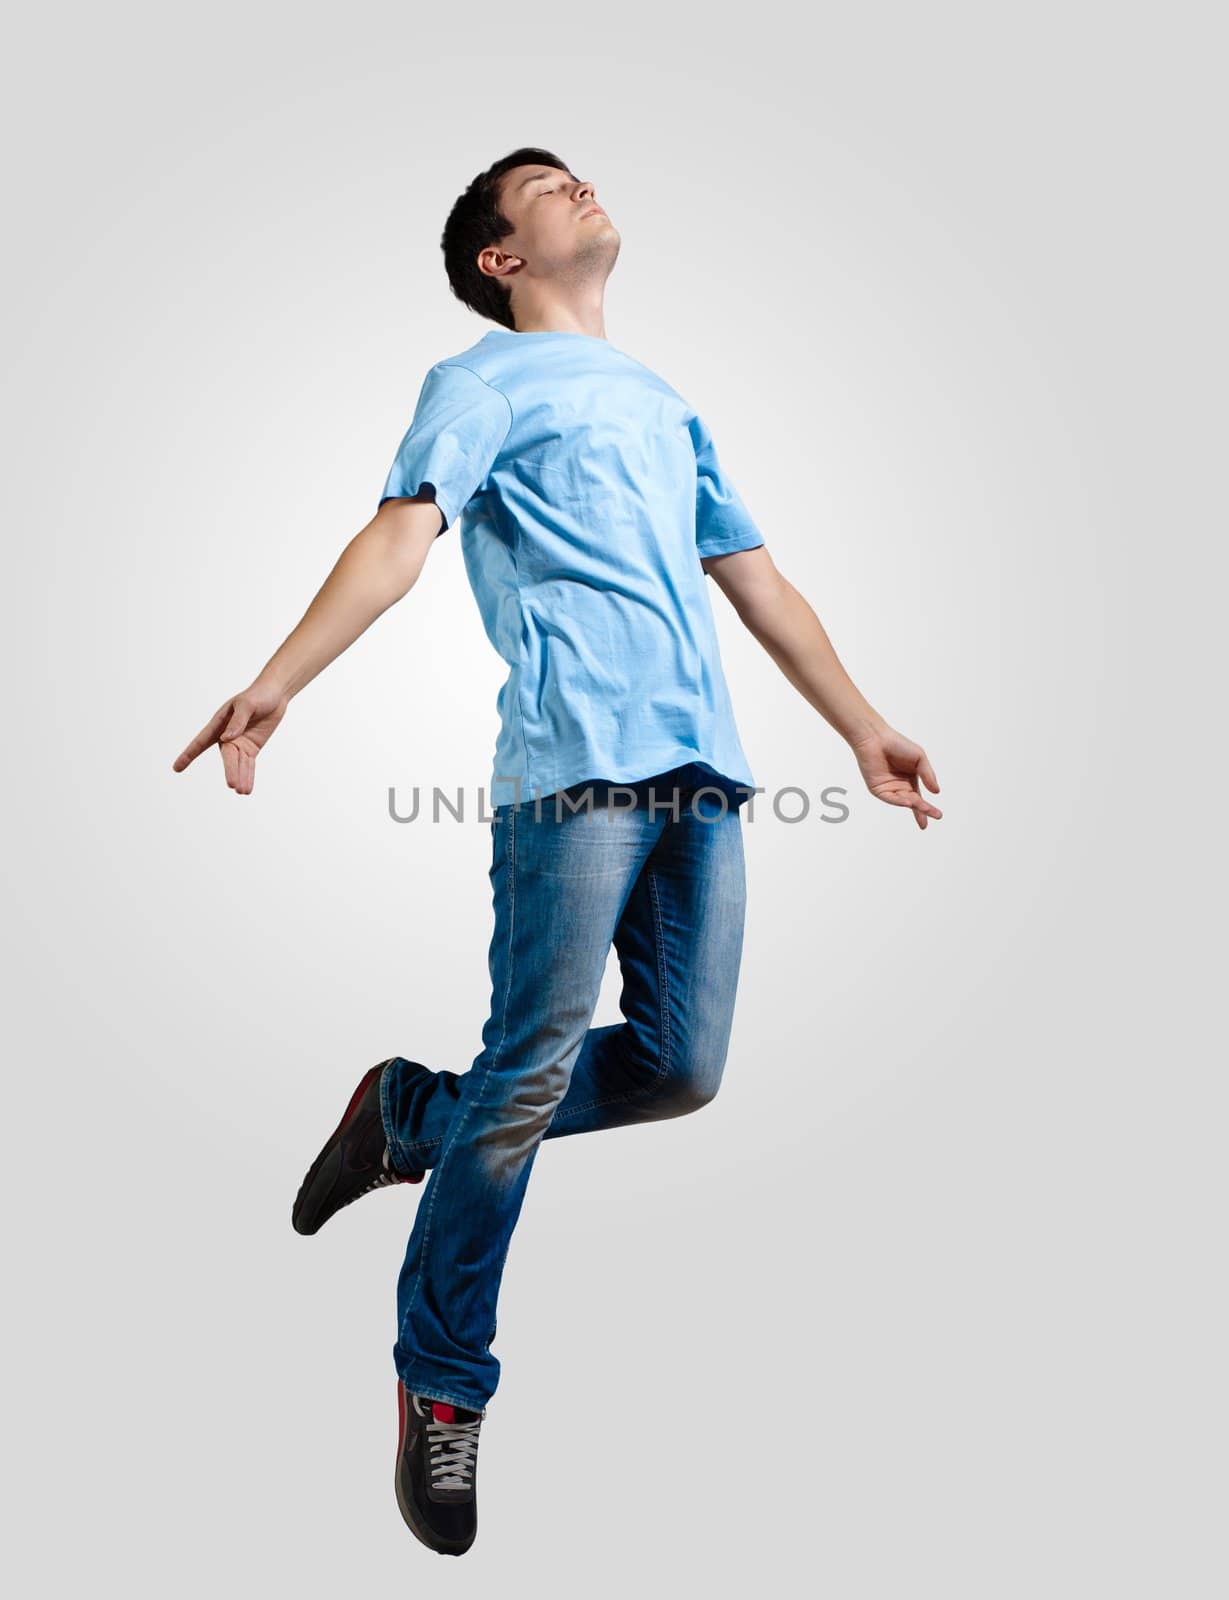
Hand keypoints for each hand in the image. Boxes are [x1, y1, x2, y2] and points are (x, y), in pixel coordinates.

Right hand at [172, 679, 289, 794]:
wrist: (274, 695)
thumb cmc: (256, 695)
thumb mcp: (247, 704)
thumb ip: (238, 721)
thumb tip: (227, 738)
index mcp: (219, 723)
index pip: (201, 741)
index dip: (188, 755)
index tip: (176, 768)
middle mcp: (226, 736)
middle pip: (227, 757)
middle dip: (230, 770)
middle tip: (232, 785)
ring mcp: (239, 743)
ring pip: (238, 764)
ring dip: (240, 777)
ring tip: (242, 791)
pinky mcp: (251, 748)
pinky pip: (248, 765)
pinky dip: (248, 776)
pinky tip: (246, 789)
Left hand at [849, 725, 941, 829]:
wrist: (876, 738)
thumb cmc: (897, 744)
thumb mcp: (919, 758)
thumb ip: (928, 774)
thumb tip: (936, 792)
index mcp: (910, 780)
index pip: (920, 798)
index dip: (927, 809)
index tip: (938, 816)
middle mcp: (899, 787)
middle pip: (914, 802)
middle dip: (925, 809)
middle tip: (938, 815)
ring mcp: (888, 789)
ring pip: (904, 801)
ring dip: (915, 805)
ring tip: (926, 808)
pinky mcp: (877, 789)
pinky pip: (890, 798)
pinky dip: (900, 801)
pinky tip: (909, 802)